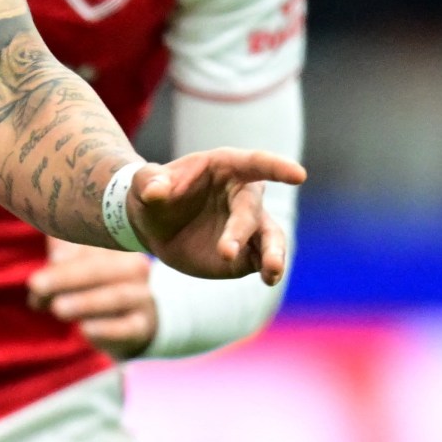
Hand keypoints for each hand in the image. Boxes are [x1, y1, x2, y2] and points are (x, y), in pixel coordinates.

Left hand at [28, 237, 155, 358]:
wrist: (129, 319)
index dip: (59, 254)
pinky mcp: (142, 326)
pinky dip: (107, 329)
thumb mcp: (75, 263)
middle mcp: (133, 266)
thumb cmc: (92, 283)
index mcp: (115, 243)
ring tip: (57, 309)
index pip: (88, 243)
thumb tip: (49, 260)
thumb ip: (57, 255)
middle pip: (100, 268)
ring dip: (85, 302)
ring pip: (116, 296)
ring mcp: (141, 296)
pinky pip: (129, 327)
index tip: (35, 272)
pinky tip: (85, 330)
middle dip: (65, 277)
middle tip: (35, 285)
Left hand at [127, 148, 305, 283]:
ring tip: (271, 271)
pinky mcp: (247, 252)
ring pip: (271, 237)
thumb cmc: (152, 193)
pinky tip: (268, 279)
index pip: (255, 163)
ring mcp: (248, 225)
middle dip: (241, 230)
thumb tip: (156, 191)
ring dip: (273, 253)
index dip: (276, 167)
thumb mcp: (143, 183)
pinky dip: (269, 269)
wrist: (153, 224)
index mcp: (225, 167)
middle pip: (252, 209)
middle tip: (225, 252)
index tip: (297, 175)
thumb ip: (149, 182)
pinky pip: (263, 259)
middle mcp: (243, 195)